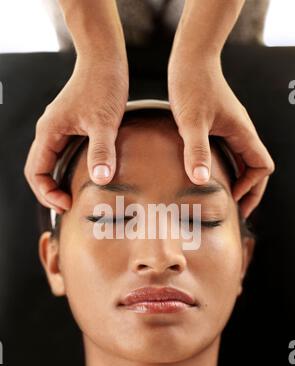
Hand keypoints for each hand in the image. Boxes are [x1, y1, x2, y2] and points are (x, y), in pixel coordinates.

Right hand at [24, 54, 127, 212]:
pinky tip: (81, 176)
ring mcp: (57, 127)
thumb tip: (100, 180)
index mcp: (49, 132)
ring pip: (48, 162)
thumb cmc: (103, 84)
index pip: (36, 172)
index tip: (68, 204)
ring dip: (56, 182)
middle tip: (68, 207)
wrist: (104, 58)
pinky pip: (59, 153)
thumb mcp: (105, 122)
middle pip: (38, 170)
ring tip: (72, 197)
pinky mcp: (69, 125)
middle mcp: (48, 131)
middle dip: (49, 192)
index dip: (48, 193)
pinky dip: (65, 169)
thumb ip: (102, 151)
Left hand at [168, 50, 274, 218]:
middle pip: (255, 167)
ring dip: (237, 180)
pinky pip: (229, 152)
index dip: (251, 187)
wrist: (190, 59)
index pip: (262, 166)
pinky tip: (208, 174)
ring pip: (242, 160)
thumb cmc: (192, 85)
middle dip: (248, 190)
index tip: (231, 197)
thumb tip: (202, 180)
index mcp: (242, 133)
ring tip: (223, 197)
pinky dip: (225, 167)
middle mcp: (241, 132)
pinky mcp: (218, 125)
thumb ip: (196, 150)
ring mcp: (230, 128)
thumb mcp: (191, 121)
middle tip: (234, 210)